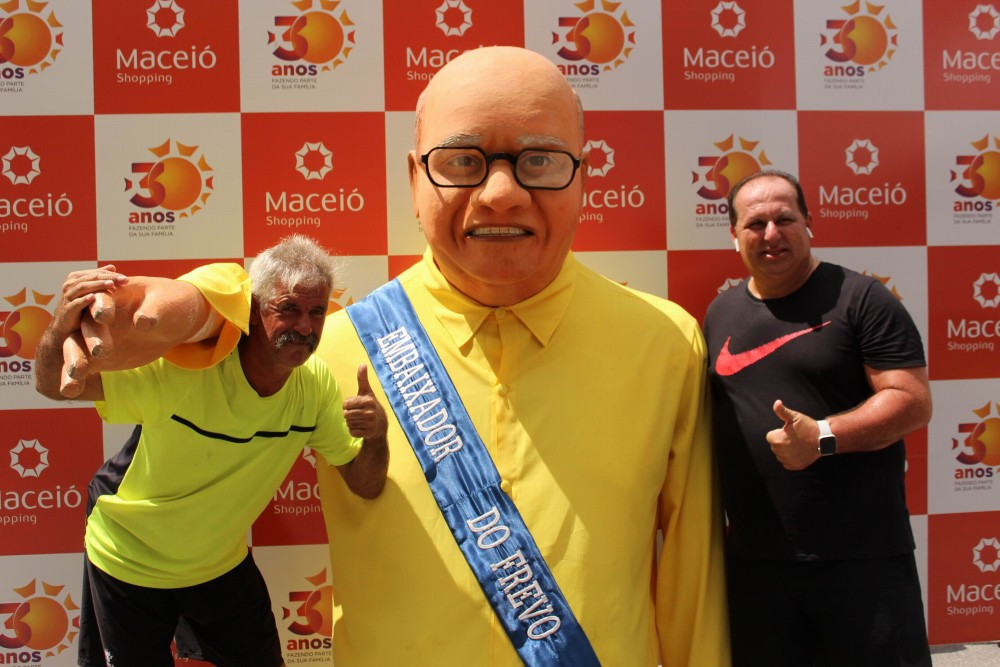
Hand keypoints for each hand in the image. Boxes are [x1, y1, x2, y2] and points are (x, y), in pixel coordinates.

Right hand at [57, 271, 211, 396]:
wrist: (177, 319)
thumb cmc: (172, 305)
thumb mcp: (167, 304)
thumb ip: (154, 311)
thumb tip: (142, 322)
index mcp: (116, 294)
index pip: (101, 297)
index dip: (100, 305)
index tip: (103, 317)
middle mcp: (99, 314)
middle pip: (84, 324)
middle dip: (83, 341)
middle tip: (91, 358)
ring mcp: (98, 334)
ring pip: (76, 346)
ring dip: (73, 362)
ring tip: (69, 387)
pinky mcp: (101, 354)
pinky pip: (84, 365)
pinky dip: (75, 377)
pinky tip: (70, 391)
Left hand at [343, 364, 387, 440]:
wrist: (380, 424)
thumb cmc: (370, 405)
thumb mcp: (367, 392)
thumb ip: (362, 379)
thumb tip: (363, 364)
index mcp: (368, 401)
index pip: (346, 404)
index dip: (347, 405)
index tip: (354, 405)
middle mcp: (370, 412)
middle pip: (346, 415)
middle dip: (349, 415)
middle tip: (356, 414)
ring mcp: (370, 423)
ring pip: (348, 424)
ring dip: (351, 423)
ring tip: (359, 420)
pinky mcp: (369, 433)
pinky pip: (352, 432)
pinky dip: (354, 431)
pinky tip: (361, 427)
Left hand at [765, 400, 820, 470]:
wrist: (823, 439)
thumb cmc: (808, 426)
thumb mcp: (795, 417)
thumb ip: (782, 411)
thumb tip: (777, 402)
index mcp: (777, 440)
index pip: (770, 436)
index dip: (778, 433)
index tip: (788, 431)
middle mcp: (780, 452)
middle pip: (774, 446)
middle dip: (781, 441)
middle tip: (794, 437)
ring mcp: (788, 460)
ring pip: (780, 454)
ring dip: (785, 450)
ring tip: (797, 444)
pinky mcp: (795, 466)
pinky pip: (786, 462)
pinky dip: (790, 458)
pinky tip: (798, 452)